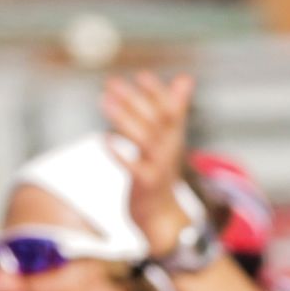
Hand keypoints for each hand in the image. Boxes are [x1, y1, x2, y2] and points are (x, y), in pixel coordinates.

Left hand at [101, 72, 198, 258]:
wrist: (165, 215)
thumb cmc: (161, 170)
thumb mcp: (170, 138)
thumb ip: (175, 107)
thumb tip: (185, 77)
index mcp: (173, 137)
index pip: (170, 110)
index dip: (157, 93)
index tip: (142, 75)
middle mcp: (169, 150)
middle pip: (157, 122)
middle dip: (136, 100)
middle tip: (113, 82)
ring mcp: (159, 167)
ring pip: (146, 140)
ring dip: (125, 119)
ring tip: (104, 100)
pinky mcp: (146, 185)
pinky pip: (135, 168)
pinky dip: (121, 154)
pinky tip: (104, 140)